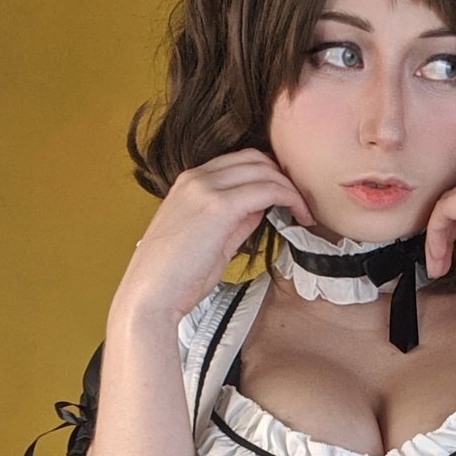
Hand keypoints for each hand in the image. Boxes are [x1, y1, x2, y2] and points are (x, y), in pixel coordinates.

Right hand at [113, 148, 312, 323]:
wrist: (150, 296)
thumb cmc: (175, 278)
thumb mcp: (209, 240)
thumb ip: (235, 220)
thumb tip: (260, 208)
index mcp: (190, 183)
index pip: (240, 161)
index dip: (269, 175)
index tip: (287, 196)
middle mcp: (196, 178)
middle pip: (255, 158)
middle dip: (284, 176)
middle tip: (302, 202)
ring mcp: (205, 189)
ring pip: (263, 169)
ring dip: (291, 187)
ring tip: (305, 212)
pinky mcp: (218, 207)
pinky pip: (266, 189)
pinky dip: (289, 197)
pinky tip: (301, 216)